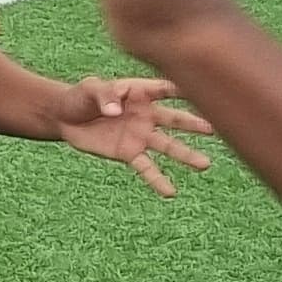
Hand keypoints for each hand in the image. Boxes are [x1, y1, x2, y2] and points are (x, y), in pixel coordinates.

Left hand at [55, 75, 216, 197]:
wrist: (65, 118)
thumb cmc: (81, 97)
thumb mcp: (90, 89)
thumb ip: (105, 96)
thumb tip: (115, 111)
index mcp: (140, 93)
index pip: (164, 89)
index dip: (180, 89)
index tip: (201, 90)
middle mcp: (146, 115)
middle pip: (175, 120)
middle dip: (193, 124)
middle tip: (216, 129)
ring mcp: (140, 136)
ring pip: (168, 146)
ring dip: (185, 155)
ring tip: (205, 165)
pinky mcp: (129, 154)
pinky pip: (146, 168)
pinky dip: (157, 180)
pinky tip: (171, 193)